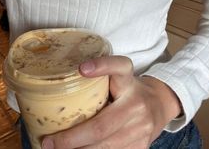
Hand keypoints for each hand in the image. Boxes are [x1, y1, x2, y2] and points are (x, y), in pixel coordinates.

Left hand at [42, 56, 180, 148]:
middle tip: (48, 142)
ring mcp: (141, 128)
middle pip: (101, 125)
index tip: (82, 69)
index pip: (119, 67)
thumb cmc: (129, 90)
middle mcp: (136, 103)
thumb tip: (60, 94)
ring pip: (105, 146)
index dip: (102, 67)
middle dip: (72, 138)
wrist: (160, 104)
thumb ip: (98, 83)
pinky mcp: (142, 146)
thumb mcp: (118, 79)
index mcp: (128, 80)